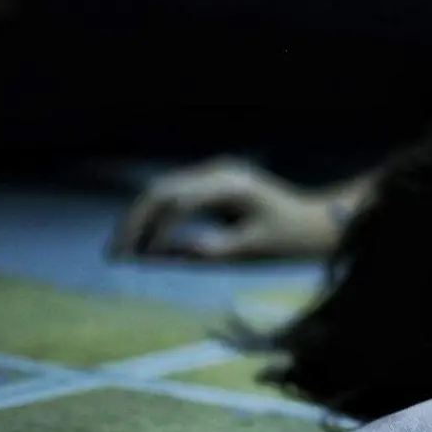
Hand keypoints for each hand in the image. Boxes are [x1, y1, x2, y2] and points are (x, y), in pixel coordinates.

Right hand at [109, 157, 339, 260]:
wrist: (318, 222)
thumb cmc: (289, 240)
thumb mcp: (248, 251)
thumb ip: (205, 251)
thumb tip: (158, 254)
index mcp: (232, 186)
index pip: (178, 202)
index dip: (153, 231)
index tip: (137, 260)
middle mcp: (220, 172)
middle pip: (162, 190)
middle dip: (135, 222)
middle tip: (113, 254)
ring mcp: (217, 173)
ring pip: (164, 190)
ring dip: (141, 218)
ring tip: (120, 250)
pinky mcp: (215, 182)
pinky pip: (177, 195)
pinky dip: (157, 217)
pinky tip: (143, 242)